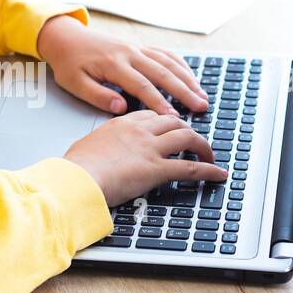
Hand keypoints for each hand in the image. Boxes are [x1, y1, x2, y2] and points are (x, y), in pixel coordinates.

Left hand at [36, 15, 208, 115]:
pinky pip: (165, 54)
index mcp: (113, 64)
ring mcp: (136, 48)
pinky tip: (191, 77)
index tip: (173, 117)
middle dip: (184, 91)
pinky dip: (181, 65)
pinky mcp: (139, 47)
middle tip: (201, 107)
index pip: (141, 86)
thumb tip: (121, 108)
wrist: (66, 37)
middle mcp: (129, 54)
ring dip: (187, 79)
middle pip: (163, 73)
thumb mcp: (74, 84)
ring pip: (168, 62)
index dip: (158, 102)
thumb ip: (98, 96)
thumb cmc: (69, 63)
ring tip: (202, 95)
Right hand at [63, 110, 226, 205]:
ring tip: (209, 155)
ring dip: (202, 146)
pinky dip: (208, 170)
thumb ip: (101, 144)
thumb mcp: (87, 146)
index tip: (170, 127)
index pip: (151, 115)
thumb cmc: (75, 167)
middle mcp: (139, 131)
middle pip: (174, 121)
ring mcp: (150, 148)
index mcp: (121, 123)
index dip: (165, 121)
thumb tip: (100, 153)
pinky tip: (217, 174)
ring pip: (187, 138)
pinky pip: (190, 167)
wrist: (76, 177)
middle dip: (187, 130)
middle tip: (194, 140)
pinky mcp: (157, 169)